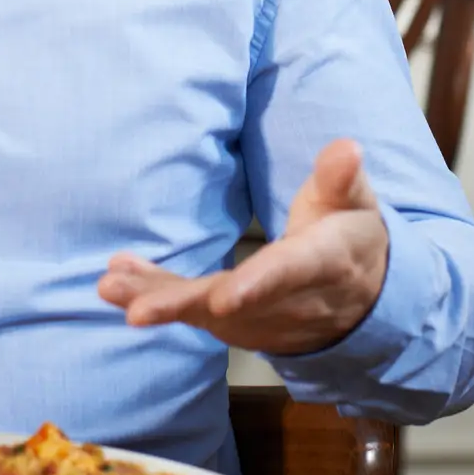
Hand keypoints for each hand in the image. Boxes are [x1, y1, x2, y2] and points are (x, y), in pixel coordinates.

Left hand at [97, 140, 389, 356]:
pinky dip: (155, 295)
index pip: (288, 274)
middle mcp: (287, 302)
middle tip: (137, 311)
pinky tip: (118, 279)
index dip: (257, 286)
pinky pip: (193, 313)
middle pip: (232, 306)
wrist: (363, 300)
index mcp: (321, 264)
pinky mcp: (236, 326)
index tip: (222, 298)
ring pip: (203, 313)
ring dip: (157, 299)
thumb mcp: (354, 203)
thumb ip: (342, 178)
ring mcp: (259, 321)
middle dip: (184, 306)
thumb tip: (346, 148)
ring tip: (110, 285)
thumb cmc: (349, 237)